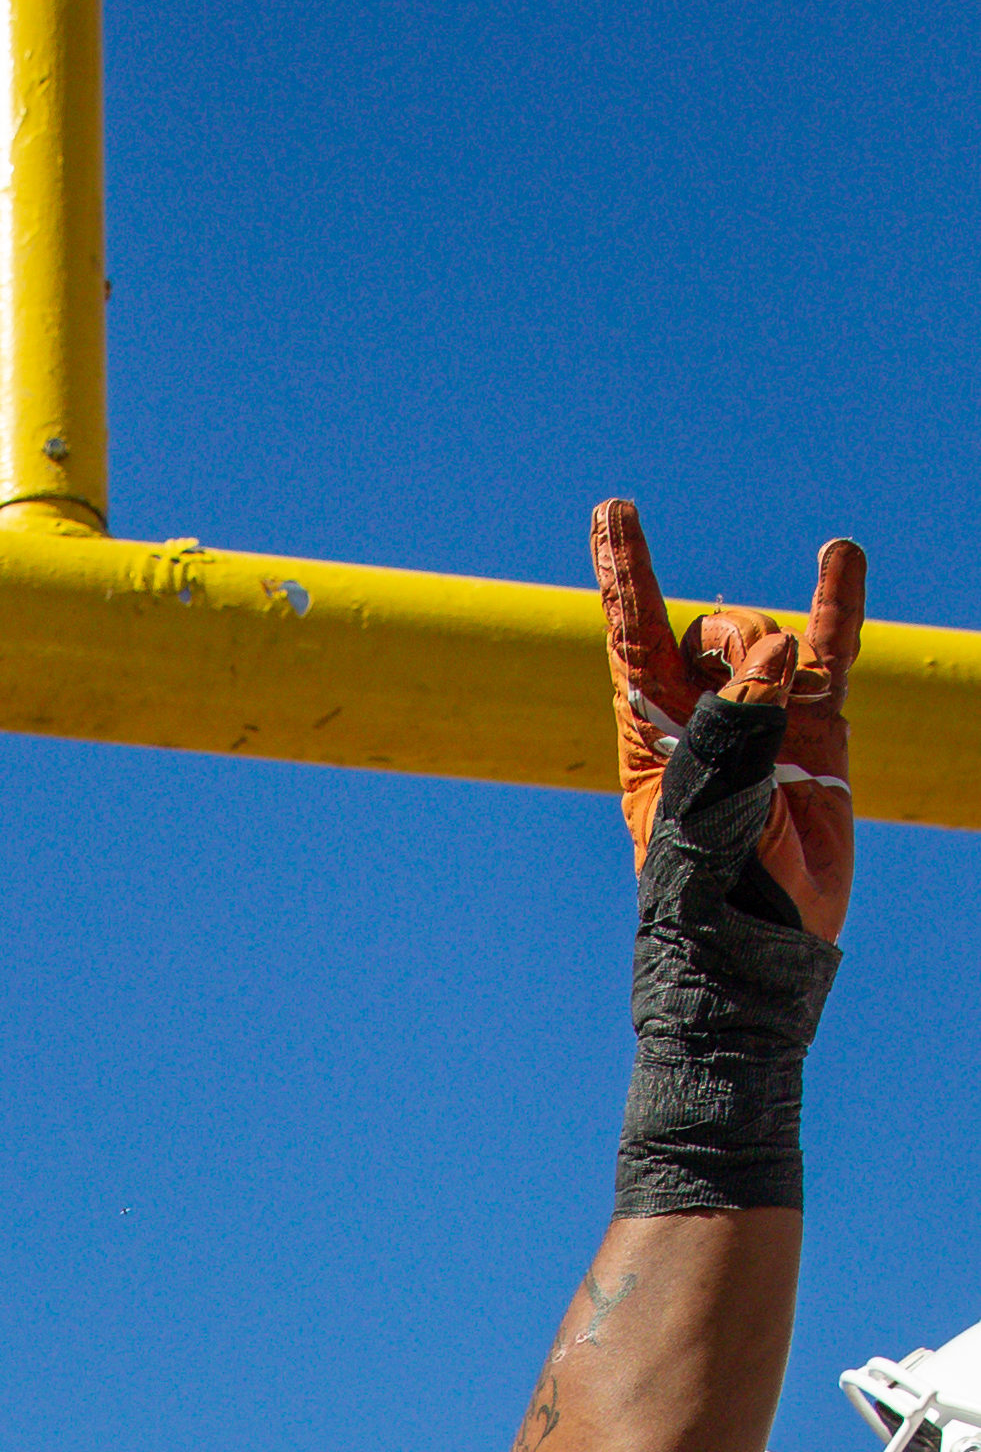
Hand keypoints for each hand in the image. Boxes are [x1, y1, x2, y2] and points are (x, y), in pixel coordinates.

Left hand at [592, 501, 863, 941]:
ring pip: (769, 638)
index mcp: (649, 729)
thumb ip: (737, 719)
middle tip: (761, 672)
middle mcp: (703, 714)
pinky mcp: (819, 728)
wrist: (760, 941)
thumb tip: (782, 649)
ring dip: (778, 637)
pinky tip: (840, 555)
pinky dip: (837, 604)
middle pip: (710, 630)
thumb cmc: (709, 878)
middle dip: (732, 633)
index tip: (612, 511)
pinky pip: (832, 652)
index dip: (625, 570)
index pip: (631, 632)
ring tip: (791, 673)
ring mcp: (763, 716)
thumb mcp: (706, 796)